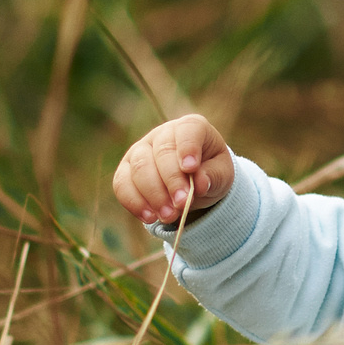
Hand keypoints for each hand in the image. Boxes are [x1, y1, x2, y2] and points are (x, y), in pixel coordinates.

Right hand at [113, 114, 233, 224]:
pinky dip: (134, 202)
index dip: (187, 147)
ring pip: (139, 168)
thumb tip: (199, 184)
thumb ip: (213, 176)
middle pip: (161, 152)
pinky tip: (149, 217)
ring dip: (154, 195)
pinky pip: (122, 184)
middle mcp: (162, 134)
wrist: (193, 183)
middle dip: (172, 181)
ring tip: (168, 216)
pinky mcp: (126, 170)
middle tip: (182, 204)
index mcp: (190, 127)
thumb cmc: (210, 172)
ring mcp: (140, 150)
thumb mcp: (222, 174)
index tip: (190, 168)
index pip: (187, 130)